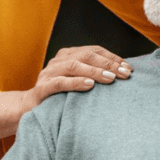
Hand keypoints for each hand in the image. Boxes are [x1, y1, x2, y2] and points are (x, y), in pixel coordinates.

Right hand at [0, 47, 131, 137]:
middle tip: (124, 74)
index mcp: (67, 55)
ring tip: (111, 78)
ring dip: (94, 71)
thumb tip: (121, 74)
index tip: (129, 68)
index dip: (112, 57)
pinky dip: (75, 83)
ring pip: (73, 66)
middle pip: (86, 56)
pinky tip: (89, 85)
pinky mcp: (42, 88)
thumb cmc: (60, 97)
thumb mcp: (77, 82)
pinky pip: (59, 83)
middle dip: (108, 64)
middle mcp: (57, 60)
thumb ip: (93, 75)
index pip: (93, 50)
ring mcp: (48, 73)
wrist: (30, 109)